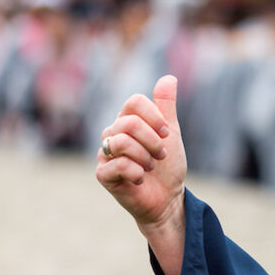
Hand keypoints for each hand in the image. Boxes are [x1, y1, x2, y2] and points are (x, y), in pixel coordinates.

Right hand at [96, 75, 186, 274]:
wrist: (167, 198)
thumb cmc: (167, 166)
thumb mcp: (171, 133)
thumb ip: (166, 106)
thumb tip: (168, 77)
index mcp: (128, 121)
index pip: (134, 102)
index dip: (154, 116)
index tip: (167, 133)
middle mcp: (112, 134)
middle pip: (129, 122)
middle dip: (153, 141)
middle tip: (162, 155)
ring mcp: (105, 154)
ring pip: (121, 142)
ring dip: (145, 156)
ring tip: (150, 167)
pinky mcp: (103, 174)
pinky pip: (116, 164)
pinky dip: (136, 172)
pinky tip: (140, 179)